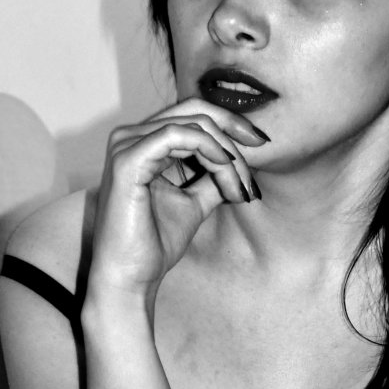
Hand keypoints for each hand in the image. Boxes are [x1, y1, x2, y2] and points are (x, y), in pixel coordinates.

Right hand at [88, 98, 268, 305]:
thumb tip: (245, 158)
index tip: (263, 144)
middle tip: (262, 147)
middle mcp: (130, 136)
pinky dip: (208, 149)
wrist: (132, 278)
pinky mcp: (127, 160)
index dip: (232, 123)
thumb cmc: (156, 242)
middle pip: (195, 110)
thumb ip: (215, 174)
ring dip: (226, 153)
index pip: (194, 114)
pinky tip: (225, 169)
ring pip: (193, 125)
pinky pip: (177, 136)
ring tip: (240, 185)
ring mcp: (126, 145)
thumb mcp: (197, 200)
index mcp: (144, 141)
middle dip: (234, 129)